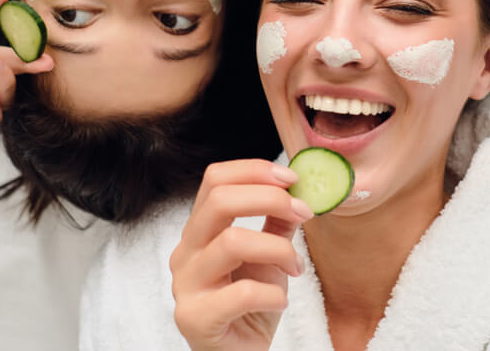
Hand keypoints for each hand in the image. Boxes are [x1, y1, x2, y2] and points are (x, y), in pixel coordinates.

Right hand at [170, 160, 313, 350]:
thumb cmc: (250, 306)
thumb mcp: (268, 256)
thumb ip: (277, 222)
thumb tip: (297, 189)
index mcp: (199, 230)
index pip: (216, 179)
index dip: (255, 171)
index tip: (293, 179)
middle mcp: (185, 252)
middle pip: (220, 201)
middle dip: (271, 199)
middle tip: (304, 213)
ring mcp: (185, 285)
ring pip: (232, 242)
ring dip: (279, 250)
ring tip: (296, 268)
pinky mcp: (194, 318)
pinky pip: (241, 293)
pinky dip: (272, 294)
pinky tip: (280, 301)